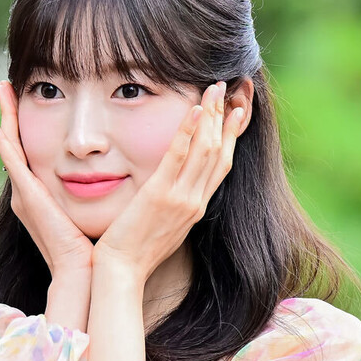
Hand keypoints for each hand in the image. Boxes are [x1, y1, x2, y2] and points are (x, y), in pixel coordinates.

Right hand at [0, 81, 94, 276]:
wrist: (79, 272)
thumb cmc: (89, 250)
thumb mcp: (86, 215)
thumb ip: (89, 197)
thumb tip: (110, 180)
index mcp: (38, 198)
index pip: (29, 154)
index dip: (25, 129)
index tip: (27, 102)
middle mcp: (25, 194)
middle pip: (14, 144)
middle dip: (10, 114)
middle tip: (5, 85)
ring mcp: (23, 194)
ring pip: (10, 145)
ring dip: (5, 116)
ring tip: (2, 88)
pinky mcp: (26, 196)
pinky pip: (11, 160)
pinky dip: (1, 139)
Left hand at [92, 82, 244, 281]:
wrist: (122, 273)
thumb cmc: (135, 253)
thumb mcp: (163, 226)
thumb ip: (173, 205)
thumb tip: (173, 190)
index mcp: (196, 208)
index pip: (222, 165)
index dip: (232, 135)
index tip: (238, 109)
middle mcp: (194, 202)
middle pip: (219, 152)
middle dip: (226, 117)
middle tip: (230, 87)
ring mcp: (179, 199)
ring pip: (205, 150)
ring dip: (211, 116)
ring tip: (214, 88)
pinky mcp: (159, 196)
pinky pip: (177, 158)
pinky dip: (187, 132)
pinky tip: (193, 110)